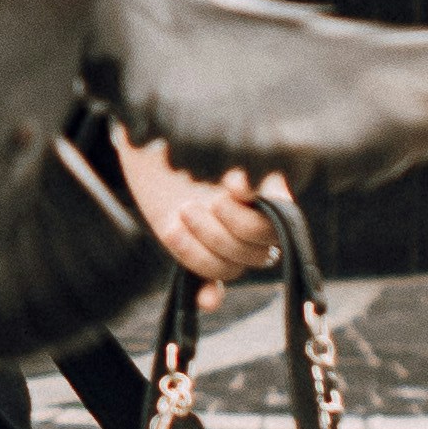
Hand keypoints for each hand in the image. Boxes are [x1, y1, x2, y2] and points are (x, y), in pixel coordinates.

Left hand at [112, 131, 280, 295]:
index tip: (230, 183)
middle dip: (225, 227)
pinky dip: (211, 293)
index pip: (282, 214)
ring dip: (203, 248)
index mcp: (263, 186)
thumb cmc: (182, 129)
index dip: (257, 208)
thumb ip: (232, 154)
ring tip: (177, 217)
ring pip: (231, 265)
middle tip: (193, 203)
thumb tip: (245, 182)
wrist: (145, 140)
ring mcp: (224, 235)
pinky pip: (213, 281)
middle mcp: (250, 215)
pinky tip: (207, 299)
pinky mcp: (196, 249)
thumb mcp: (205, 136)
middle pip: (257, 246)